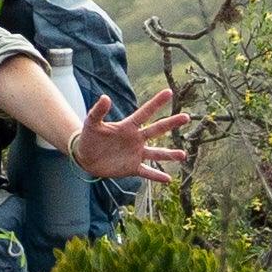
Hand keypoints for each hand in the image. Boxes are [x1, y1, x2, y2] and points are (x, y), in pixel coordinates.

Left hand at [70, 84, 189, 188]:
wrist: (85, 156)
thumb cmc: (89, 136)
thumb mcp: (91, 123)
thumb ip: (98, 111)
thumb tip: (105, 97)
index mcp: (128, 126)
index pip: (145, 112)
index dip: (156, 102)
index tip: (169, 92)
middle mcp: (136, 139)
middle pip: (157, 130)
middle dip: (171, 123)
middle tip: (186, 117)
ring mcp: (136, 154)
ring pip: (156, 153)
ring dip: (169, 154)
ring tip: (183, 155)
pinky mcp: (132, 168)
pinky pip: (147, 172)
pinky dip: (156, 175)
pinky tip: (168, 179)